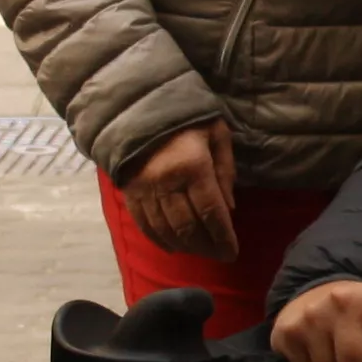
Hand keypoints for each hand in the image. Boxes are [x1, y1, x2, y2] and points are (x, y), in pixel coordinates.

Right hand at [119, 121, 237, 260]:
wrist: (137, 105)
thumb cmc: (187, 117)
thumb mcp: (217, 134)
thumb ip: (225, 170)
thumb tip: (229, 209)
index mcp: (193, 167)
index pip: (211, 213)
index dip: (223, 237)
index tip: (232, 253)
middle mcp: (167, 182)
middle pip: (188, 227)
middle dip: (206, 246)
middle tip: (220, 256)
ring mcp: (145, 189)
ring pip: (166, 229)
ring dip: (185, 246)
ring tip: (201, 252)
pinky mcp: (129, 191)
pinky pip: (144, 224)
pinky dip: (159, 240)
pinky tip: (173, 248)